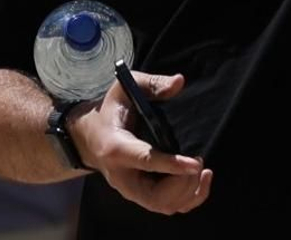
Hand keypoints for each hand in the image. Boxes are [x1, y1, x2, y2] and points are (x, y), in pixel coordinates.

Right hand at [68, 71, 212, 215]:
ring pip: (164, 205)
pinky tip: (200, 180)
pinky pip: (168, 207)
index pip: (145, 160)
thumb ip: (151, 84)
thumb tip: (178, 82)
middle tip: (198, 161)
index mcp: (116, 148)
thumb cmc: (110, 111)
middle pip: (157, 196)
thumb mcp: (124, 89)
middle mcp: (123, 176)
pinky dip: (189, 199)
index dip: (171, 164)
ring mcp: (131, 191)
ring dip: (189, 192)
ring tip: (201, 170)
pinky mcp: (141, 196)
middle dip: (184, 182)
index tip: (196, 163)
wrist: (89, 137)